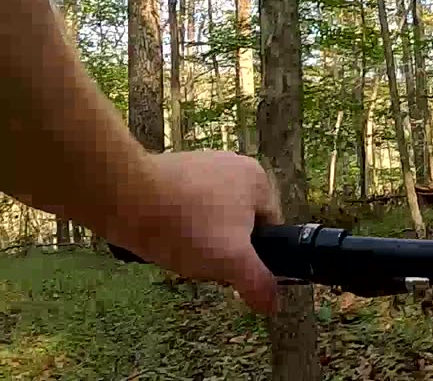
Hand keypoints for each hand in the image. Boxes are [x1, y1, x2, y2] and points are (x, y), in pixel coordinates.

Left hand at [109, 151, 283, 313]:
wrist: (123, 196)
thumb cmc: (185, 225)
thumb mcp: (230, 261)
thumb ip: (257, 283)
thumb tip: (273, 305)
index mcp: (258, 180)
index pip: (270, 228)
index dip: (253, 255)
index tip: (229, 268)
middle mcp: (235, 165)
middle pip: (238, 223)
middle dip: (221, 247)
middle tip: (200, 262)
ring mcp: (202, 163)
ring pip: (210, 216)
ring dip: (197, 237)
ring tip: (176, 249)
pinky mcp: (173, 168)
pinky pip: (184, 205)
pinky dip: (176, 223)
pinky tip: (160, 235)